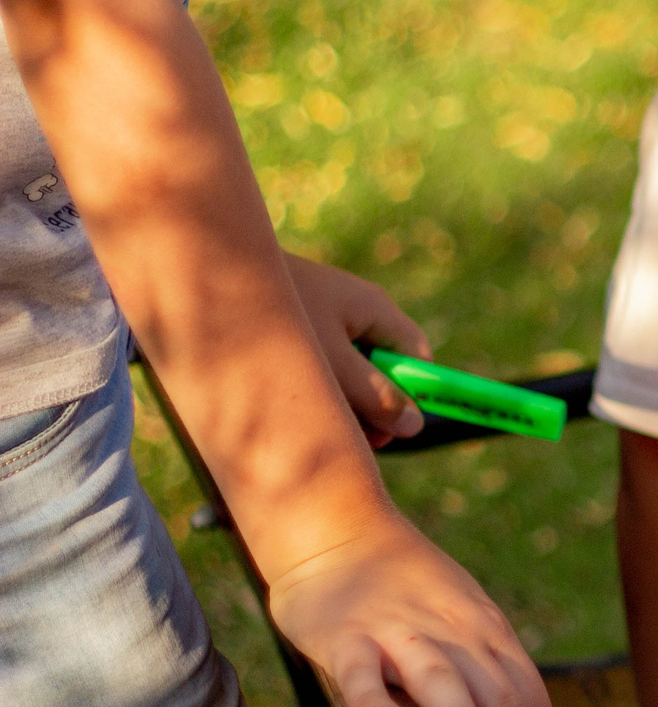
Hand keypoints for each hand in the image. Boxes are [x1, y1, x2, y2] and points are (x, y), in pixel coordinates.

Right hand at [263, 519, 555, 706]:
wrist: (339, 532)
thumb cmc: (403, 594)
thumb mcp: (458, 624)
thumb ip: (482, 677)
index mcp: (487, 634)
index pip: (529, 700)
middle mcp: (454, 632)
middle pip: (498, 696)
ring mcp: (399, 632)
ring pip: (441, 679)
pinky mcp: (345, 635)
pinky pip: (361, 671)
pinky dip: (376, 700)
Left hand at [280, 253, 427, 446]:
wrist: (191, 271)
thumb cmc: (264, 316)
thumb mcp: (328, 366)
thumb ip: (375, 398)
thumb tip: (416, 426)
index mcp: (373, 310)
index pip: (415, 356)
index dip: (412, 394)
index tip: (391, 428)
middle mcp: (351, 312)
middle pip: (380, 370)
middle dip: (366, 408)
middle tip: (343, 435)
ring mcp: (318, 320)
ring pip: (343, 373)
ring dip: (331, 402)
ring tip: (300, 420)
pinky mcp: (286, 330)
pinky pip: (312, 367)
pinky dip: (303, 389)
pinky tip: (275, 402)